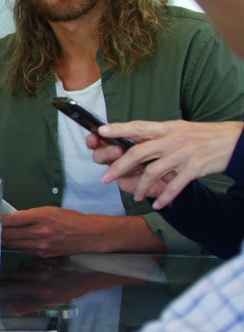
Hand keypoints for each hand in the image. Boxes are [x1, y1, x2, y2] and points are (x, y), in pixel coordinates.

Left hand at [1, 207, 105, 256]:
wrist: (88, 234)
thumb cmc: (70, 219)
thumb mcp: (49, 210)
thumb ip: (29, 215)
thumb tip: (10, 219)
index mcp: (41, 217)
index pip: (13, 219)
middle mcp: (40, 232)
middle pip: (10, 233)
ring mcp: (41, 245)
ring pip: (14, 243)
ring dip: (3, 240)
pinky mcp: (43, 254)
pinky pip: (24, 249)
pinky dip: (16, 245)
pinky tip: (10, 242)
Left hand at [93, 120, 242, 208]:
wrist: (235, 142)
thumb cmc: (204, 136)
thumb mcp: (180, 129)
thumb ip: (158, 134)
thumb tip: (133, 137)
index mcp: (168, 128)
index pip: (138, 126)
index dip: (119, 128)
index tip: (101, 130)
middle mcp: (173, 139)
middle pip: (139, 152)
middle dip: (119, 166)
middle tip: (106, 178)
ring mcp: (183, 153)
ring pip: (153, 171)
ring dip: (141, 186)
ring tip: (134, 196)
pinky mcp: (195, 167)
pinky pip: (175, 185)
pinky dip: (164, 196)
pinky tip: (157, 204)